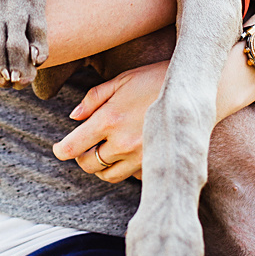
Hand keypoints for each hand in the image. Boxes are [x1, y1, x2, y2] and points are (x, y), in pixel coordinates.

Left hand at [51, 61, 168, 182]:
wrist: (195, 92)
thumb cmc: (157, 79)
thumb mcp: (122, 79)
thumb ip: (94, 99)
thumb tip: (74, 117)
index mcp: (109, 119)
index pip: (73, 146)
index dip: (61, 150)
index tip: (59, 148)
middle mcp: (122, 142)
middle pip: (88, 164)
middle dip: (81, 156)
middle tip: (85, 145)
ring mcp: (140, 157)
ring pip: (108, 175)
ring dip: (101, 165)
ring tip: (105, 150)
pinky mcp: (155, 164)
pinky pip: (131, 176)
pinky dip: (124, 168)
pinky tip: (128, 153)